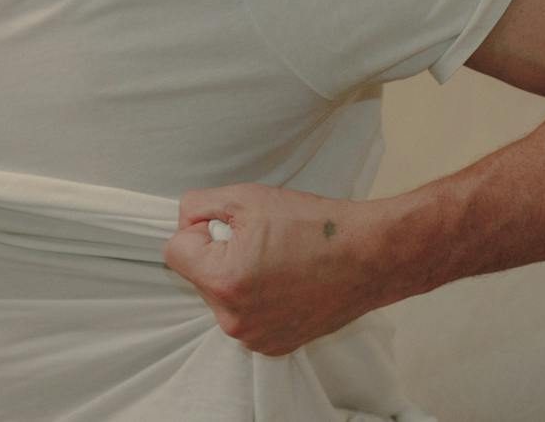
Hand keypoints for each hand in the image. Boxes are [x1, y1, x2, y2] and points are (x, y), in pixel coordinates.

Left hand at [161, 182, 391, 356]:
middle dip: (219, 255)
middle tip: (261, 241)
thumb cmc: (315, 225)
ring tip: (278, 260)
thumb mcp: (247, 198)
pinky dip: (257, 299)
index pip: (175, 251)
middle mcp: (234, 319)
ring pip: (222, 297)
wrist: (369, 256)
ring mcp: (254, 338)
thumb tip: (185, 221)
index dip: (200, 229)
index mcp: (223, 281)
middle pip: (199, 276)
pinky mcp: (273, 346)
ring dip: (237, 277)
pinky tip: (286, 281)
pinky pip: (245, 316)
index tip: (231, 226)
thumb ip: (199, 205)